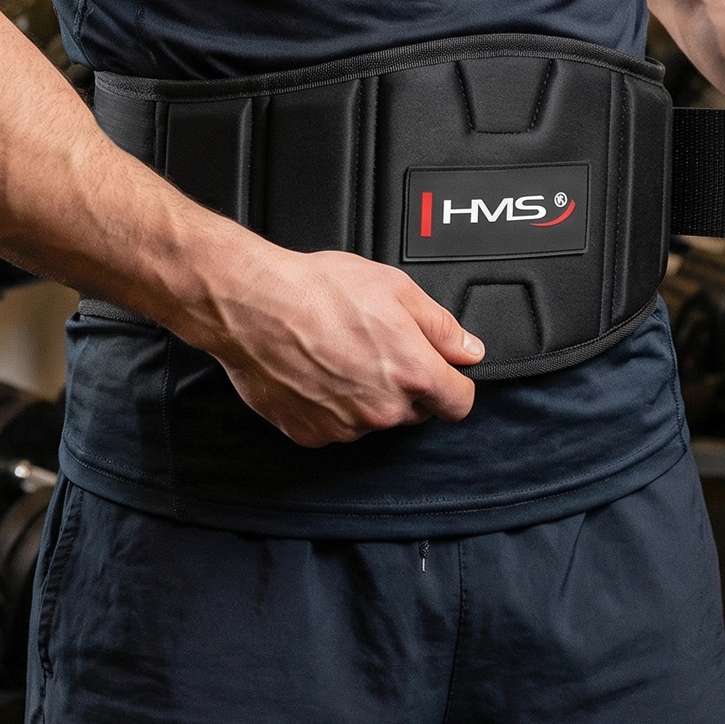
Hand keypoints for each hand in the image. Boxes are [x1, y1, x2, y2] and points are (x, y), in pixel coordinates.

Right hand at [189, 232, 483, 446]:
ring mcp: (345, 427)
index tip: (443, 373)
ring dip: (368, 396)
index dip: (455, 384)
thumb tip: (469, 349)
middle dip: (407, 386)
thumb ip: (441, 325)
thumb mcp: (395, 288)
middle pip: (416, 412)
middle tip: (378, 347)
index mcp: (412, 372)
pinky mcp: (311, 434)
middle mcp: (382, 409)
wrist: (255, 305)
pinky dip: (332, 407)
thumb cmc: (318, 290)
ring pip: (374, 419)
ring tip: (340, 354)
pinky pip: (336, 427)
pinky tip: (318, 372)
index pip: (459, 403)